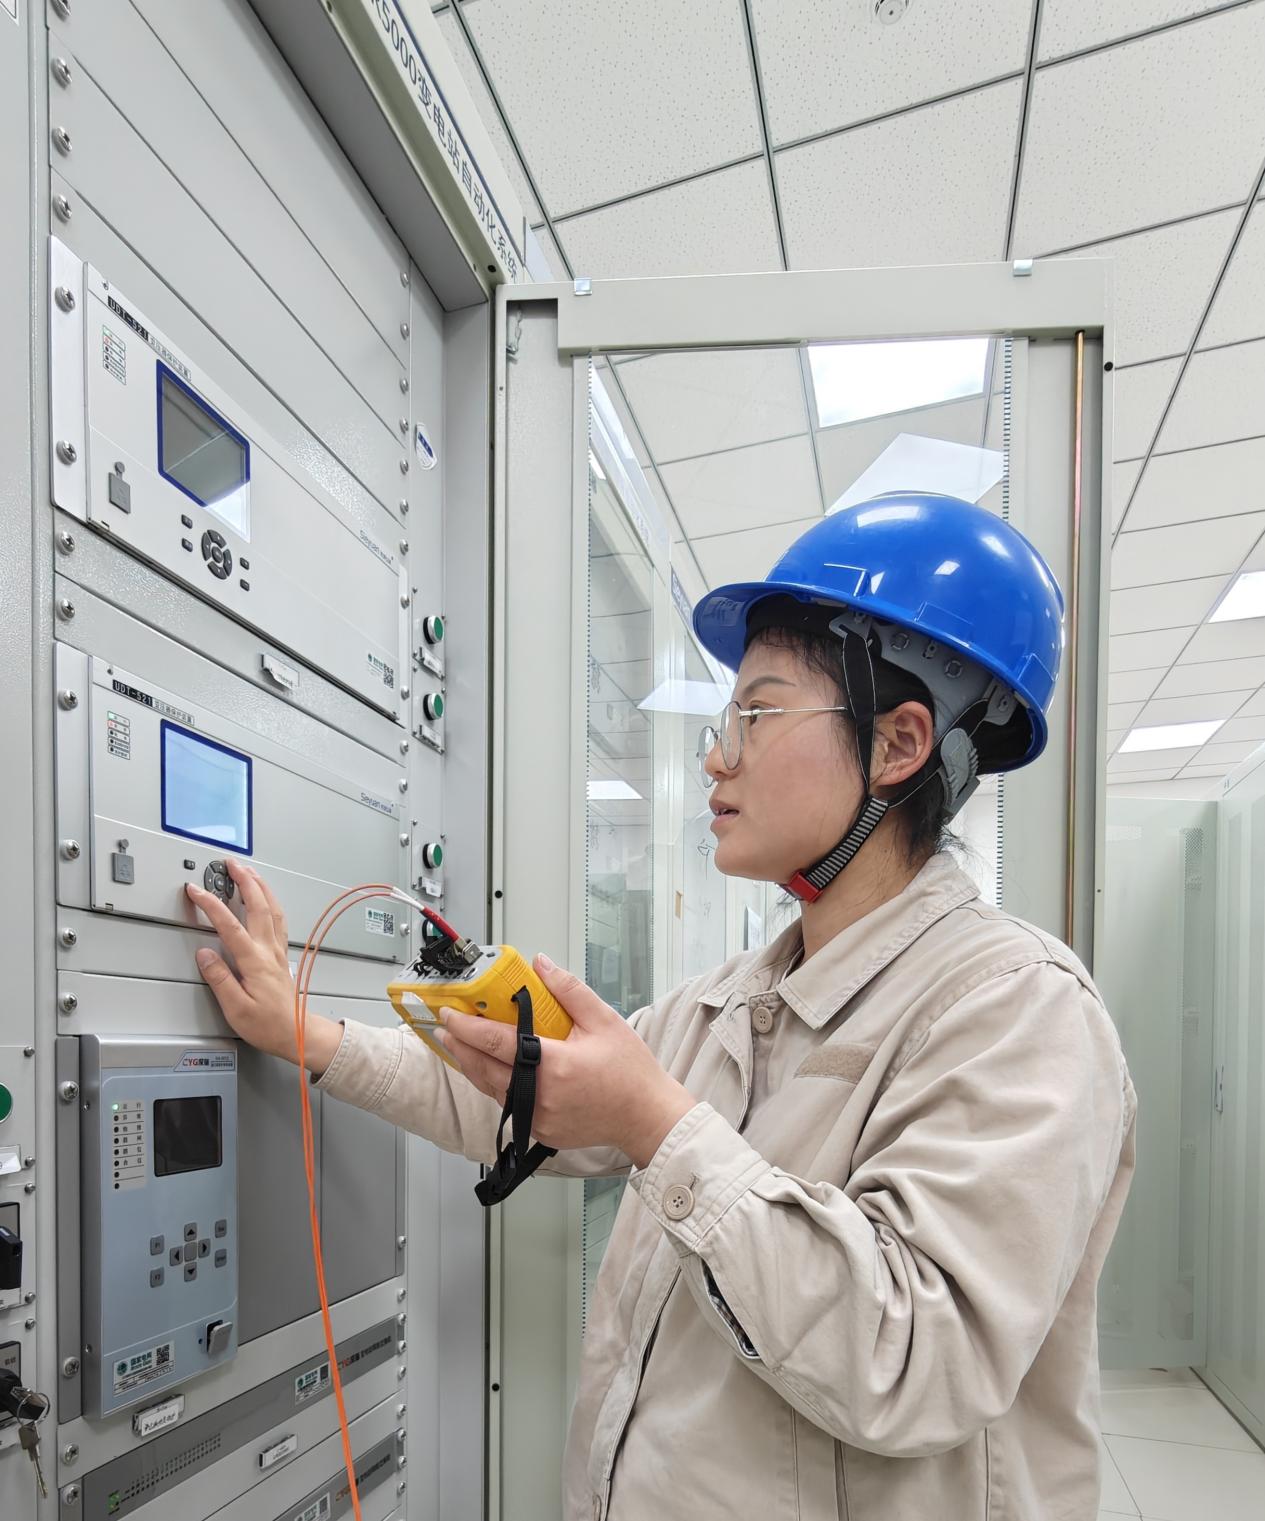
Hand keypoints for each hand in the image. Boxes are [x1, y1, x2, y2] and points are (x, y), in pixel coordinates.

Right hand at [185, 858, 340, 1075]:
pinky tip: (266, 898)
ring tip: (248, 871)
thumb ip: (219, 980)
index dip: (211, 905)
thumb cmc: (268, 1025)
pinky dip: (270, 901)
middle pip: (258, 906)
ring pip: (272, 908)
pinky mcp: (280, 954)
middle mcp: (268, 950)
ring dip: (260, 886)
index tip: (195, 890)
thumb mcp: (236, 1009)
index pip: (229, 925)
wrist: (297, 1033)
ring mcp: (277, 950)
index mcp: (255, 962)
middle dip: (244, 880)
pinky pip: (278, 919)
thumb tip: (205, 955)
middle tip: (230, 863)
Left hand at [433, 955, 695, 1167]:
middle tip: (444, 1028)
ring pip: (492, 1090)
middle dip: (459, 1047)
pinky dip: (495, 1086)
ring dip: (473, 1067)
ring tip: (459, 1046)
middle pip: (483, 1069)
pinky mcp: (541, 1131)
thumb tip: (541, 965)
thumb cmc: (630, 1072)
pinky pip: (509, 1105)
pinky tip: (490, 1070)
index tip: (449, 1013)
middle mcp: (540, 1096)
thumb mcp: (604, 1021)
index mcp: (553, 1065)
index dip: (467, 1026)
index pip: (496, 1041)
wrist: (646, 1117)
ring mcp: (539, 1118)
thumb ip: (568, 990)